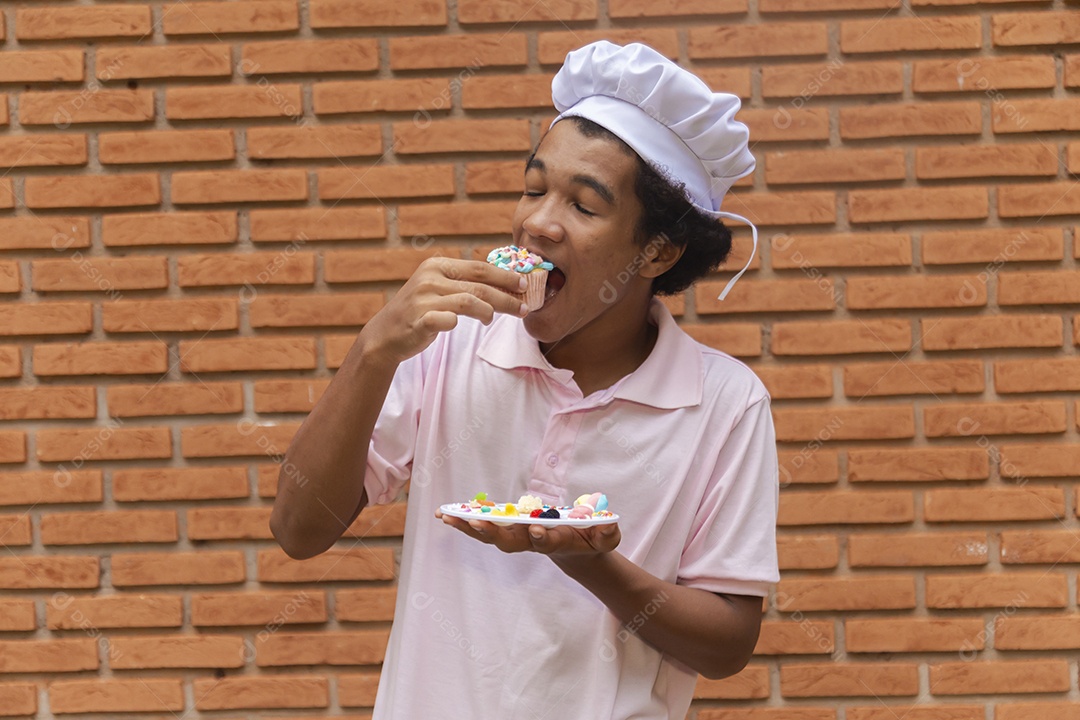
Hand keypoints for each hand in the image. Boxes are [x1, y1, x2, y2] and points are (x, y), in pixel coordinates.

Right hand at [360, 257, 528, 363]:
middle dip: (507, 296)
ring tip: (493, 319)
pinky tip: (460, 326)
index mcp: (437, 266)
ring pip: (469, 301)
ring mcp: (424, 299)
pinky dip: (458, 323)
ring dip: (490, 311)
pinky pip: (448, 320)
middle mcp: (430, 278)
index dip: (505, 277)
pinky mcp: (419, 319)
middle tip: (524, 307)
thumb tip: (505, 284)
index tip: (524, 284)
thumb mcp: (438, 289)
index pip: (479, 268)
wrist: (386, 334)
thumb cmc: (420, 311)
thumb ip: (464, 284)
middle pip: (479, 285)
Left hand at [436, 508, 620, 555]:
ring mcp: (518, 538)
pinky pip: (486, 526)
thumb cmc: (590, 541)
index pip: (546, 542)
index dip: (541, 537)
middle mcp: (532, 542)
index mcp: (556, 542)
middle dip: (492, 532)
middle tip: (476, 521)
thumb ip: (606, 534)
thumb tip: (607, 525)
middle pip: (509, 541)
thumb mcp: (605, 538)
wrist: (577, 553)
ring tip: (447, 516)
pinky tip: (448, 512)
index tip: (536, 529)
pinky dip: (467, 519)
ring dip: (469, 527)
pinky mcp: (509, 530)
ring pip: (491, 535)